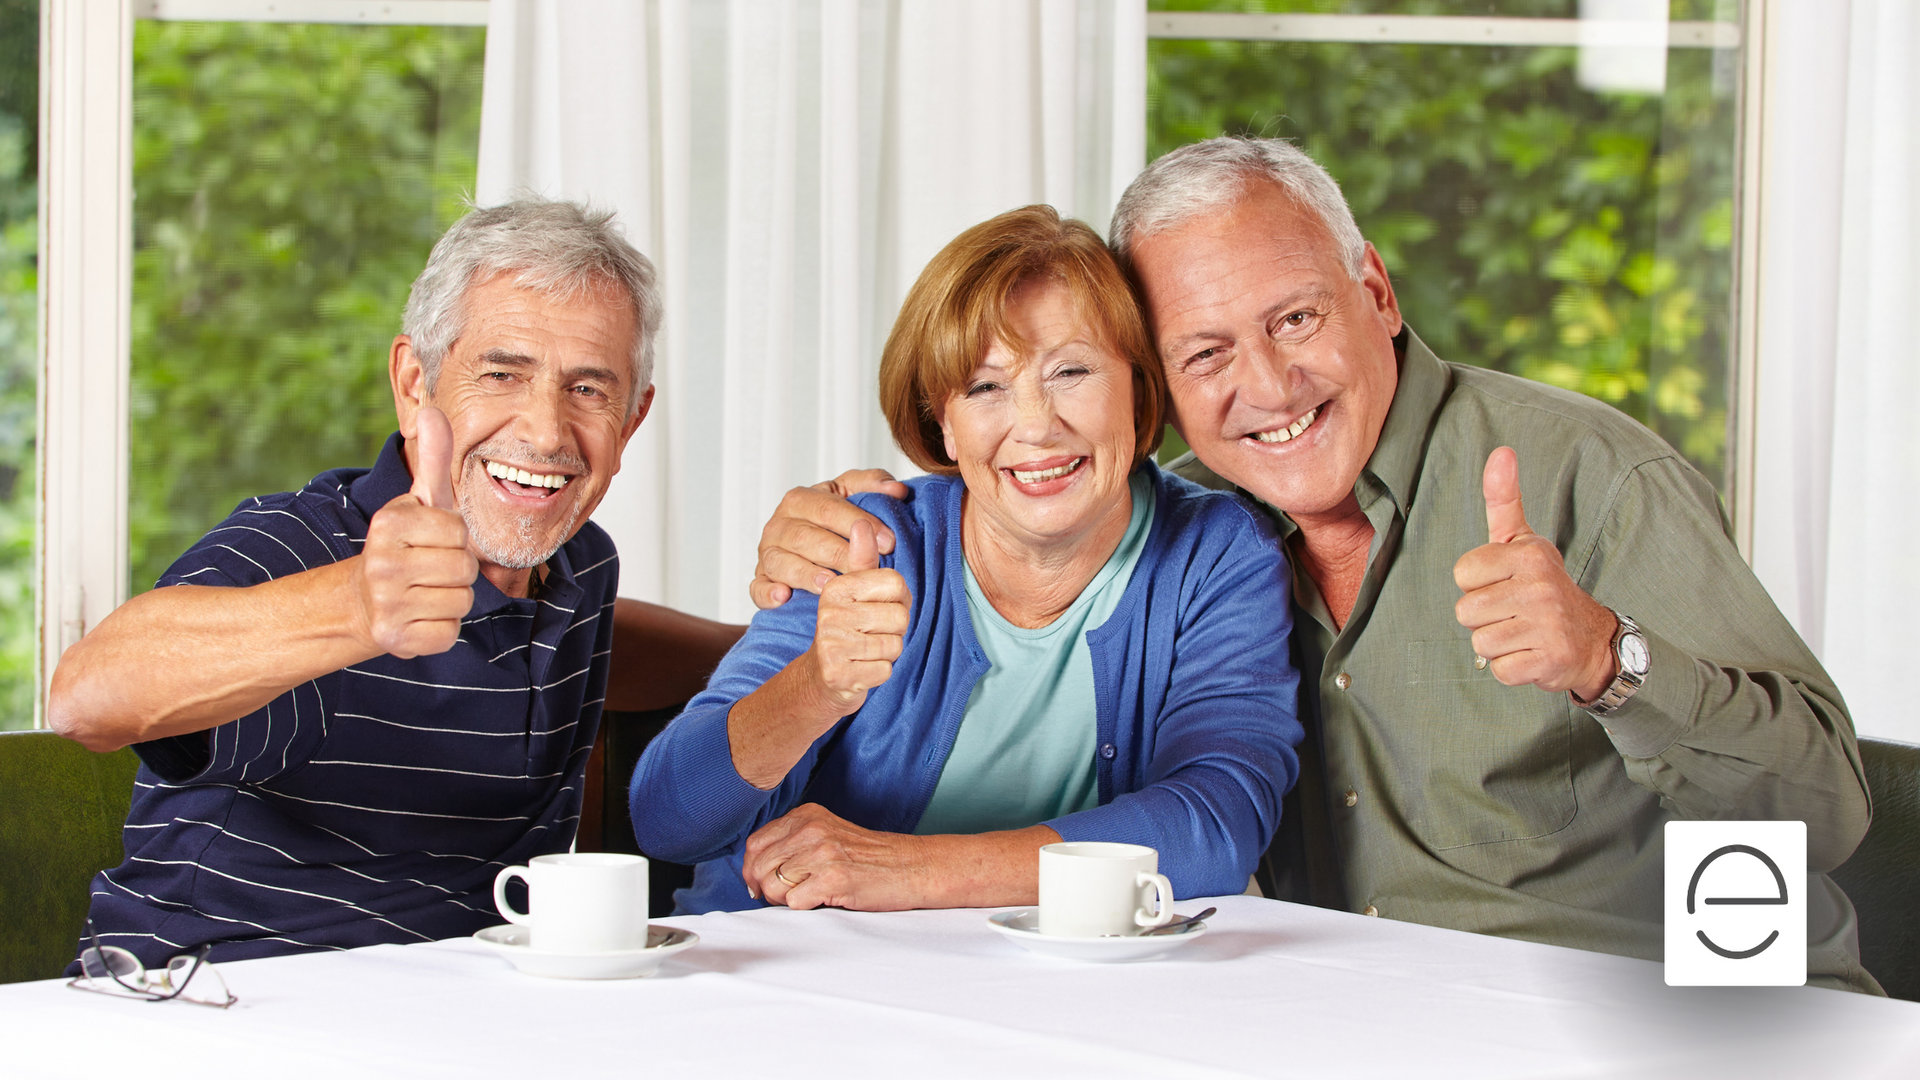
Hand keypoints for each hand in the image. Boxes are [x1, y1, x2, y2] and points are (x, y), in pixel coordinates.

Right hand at [355, 405, 477, 657]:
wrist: (361, 601)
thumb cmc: (404, 545)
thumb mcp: (419, 502)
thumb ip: (431, 460)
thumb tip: (433, 410)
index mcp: (390, 524)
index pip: (459, 532)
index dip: (454, 539)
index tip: (430, 541)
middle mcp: (382, 563)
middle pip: (464, 568)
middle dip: (456, 570)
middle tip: (428, 569)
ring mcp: (386, 604)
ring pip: (462, 602)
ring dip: (451, 599)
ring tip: (424, 591)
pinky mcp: (395, 640)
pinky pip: (449, 633)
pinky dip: (441, 628)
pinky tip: (418, 616)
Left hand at [742, 803, 928, 909]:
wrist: (913, 867)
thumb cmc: (871, 858)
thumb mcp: (828, 835)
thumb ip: (793, 843)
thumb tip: (754, 872)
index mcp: (807, 816)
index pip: (755, 843)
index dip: (752, 869)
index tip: (761, 883)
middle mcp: (812, 830)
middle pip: (758, 866)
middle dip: (765, 888)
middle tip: (786, 896)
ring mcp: (822, 853)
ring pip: (772, 886)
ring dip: (784, 900)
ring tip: (810, 896)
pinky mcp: (833, 879)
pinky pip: (794, 903)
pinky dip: (805, 908)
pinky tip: (825, 899)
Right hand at [750, 469, 910, 608]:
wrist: (806, 544)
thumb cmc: (832, 520)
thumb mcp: (851, 495)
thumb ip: (873, 485)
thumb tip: (897, 490)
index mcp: (800, 499)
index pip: (828, 508)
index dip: (858, 523)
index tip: (888, 541)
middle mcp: (779, 524)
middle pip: (806, 538)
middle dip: (839, 554)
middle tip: (865, 569)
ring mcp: (767, 553)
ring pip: (782, 562)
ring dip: (806, 574)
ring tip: (830, 585)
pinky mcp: (760, 579)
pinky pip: (758, 587)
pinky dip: (768, 593)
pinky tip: (784, 597)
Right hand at [802, 520, 909, 714]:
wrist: (821, 677)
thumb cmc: (847, 630)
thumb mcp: (855, 592)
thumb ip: (863, 560)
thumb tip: (862, 524)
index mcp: (836, 588)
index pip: (897, 584)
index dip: (898, 600)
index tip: (879, 607)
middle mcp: (830, 613)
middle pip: (900, 617)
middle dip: (894, 630)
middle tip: (872, 634)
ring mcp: (831, 645)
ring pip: (894, 646)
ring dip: (887, 653)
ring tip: (866, 650)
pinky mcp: (837, 674)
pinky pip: (884, 671)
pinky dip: (879, 674)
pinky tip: (861, 669)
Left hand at [1452, 447, 1617, 698]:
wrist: (1590, 638)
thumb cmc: (1542, 584)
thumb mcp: (1523, 540)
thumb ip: (1504, 499)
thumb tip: (1501, 451)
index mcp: (1528, 554)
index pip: (1462, 574)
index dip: (1476, 584)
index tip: (1503, 583)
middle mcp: (1540, 586)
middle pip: (1466, 611)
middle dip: (1483, 617)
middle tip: (1513, 612)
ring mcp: (1547, 625)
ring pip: (1480, 643)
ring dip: (1496, 643)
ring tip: (1522, 632)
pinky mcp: (1550, 660)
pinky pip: (1499, 670)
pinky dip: (1510, 668)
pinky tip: (1531, 654)